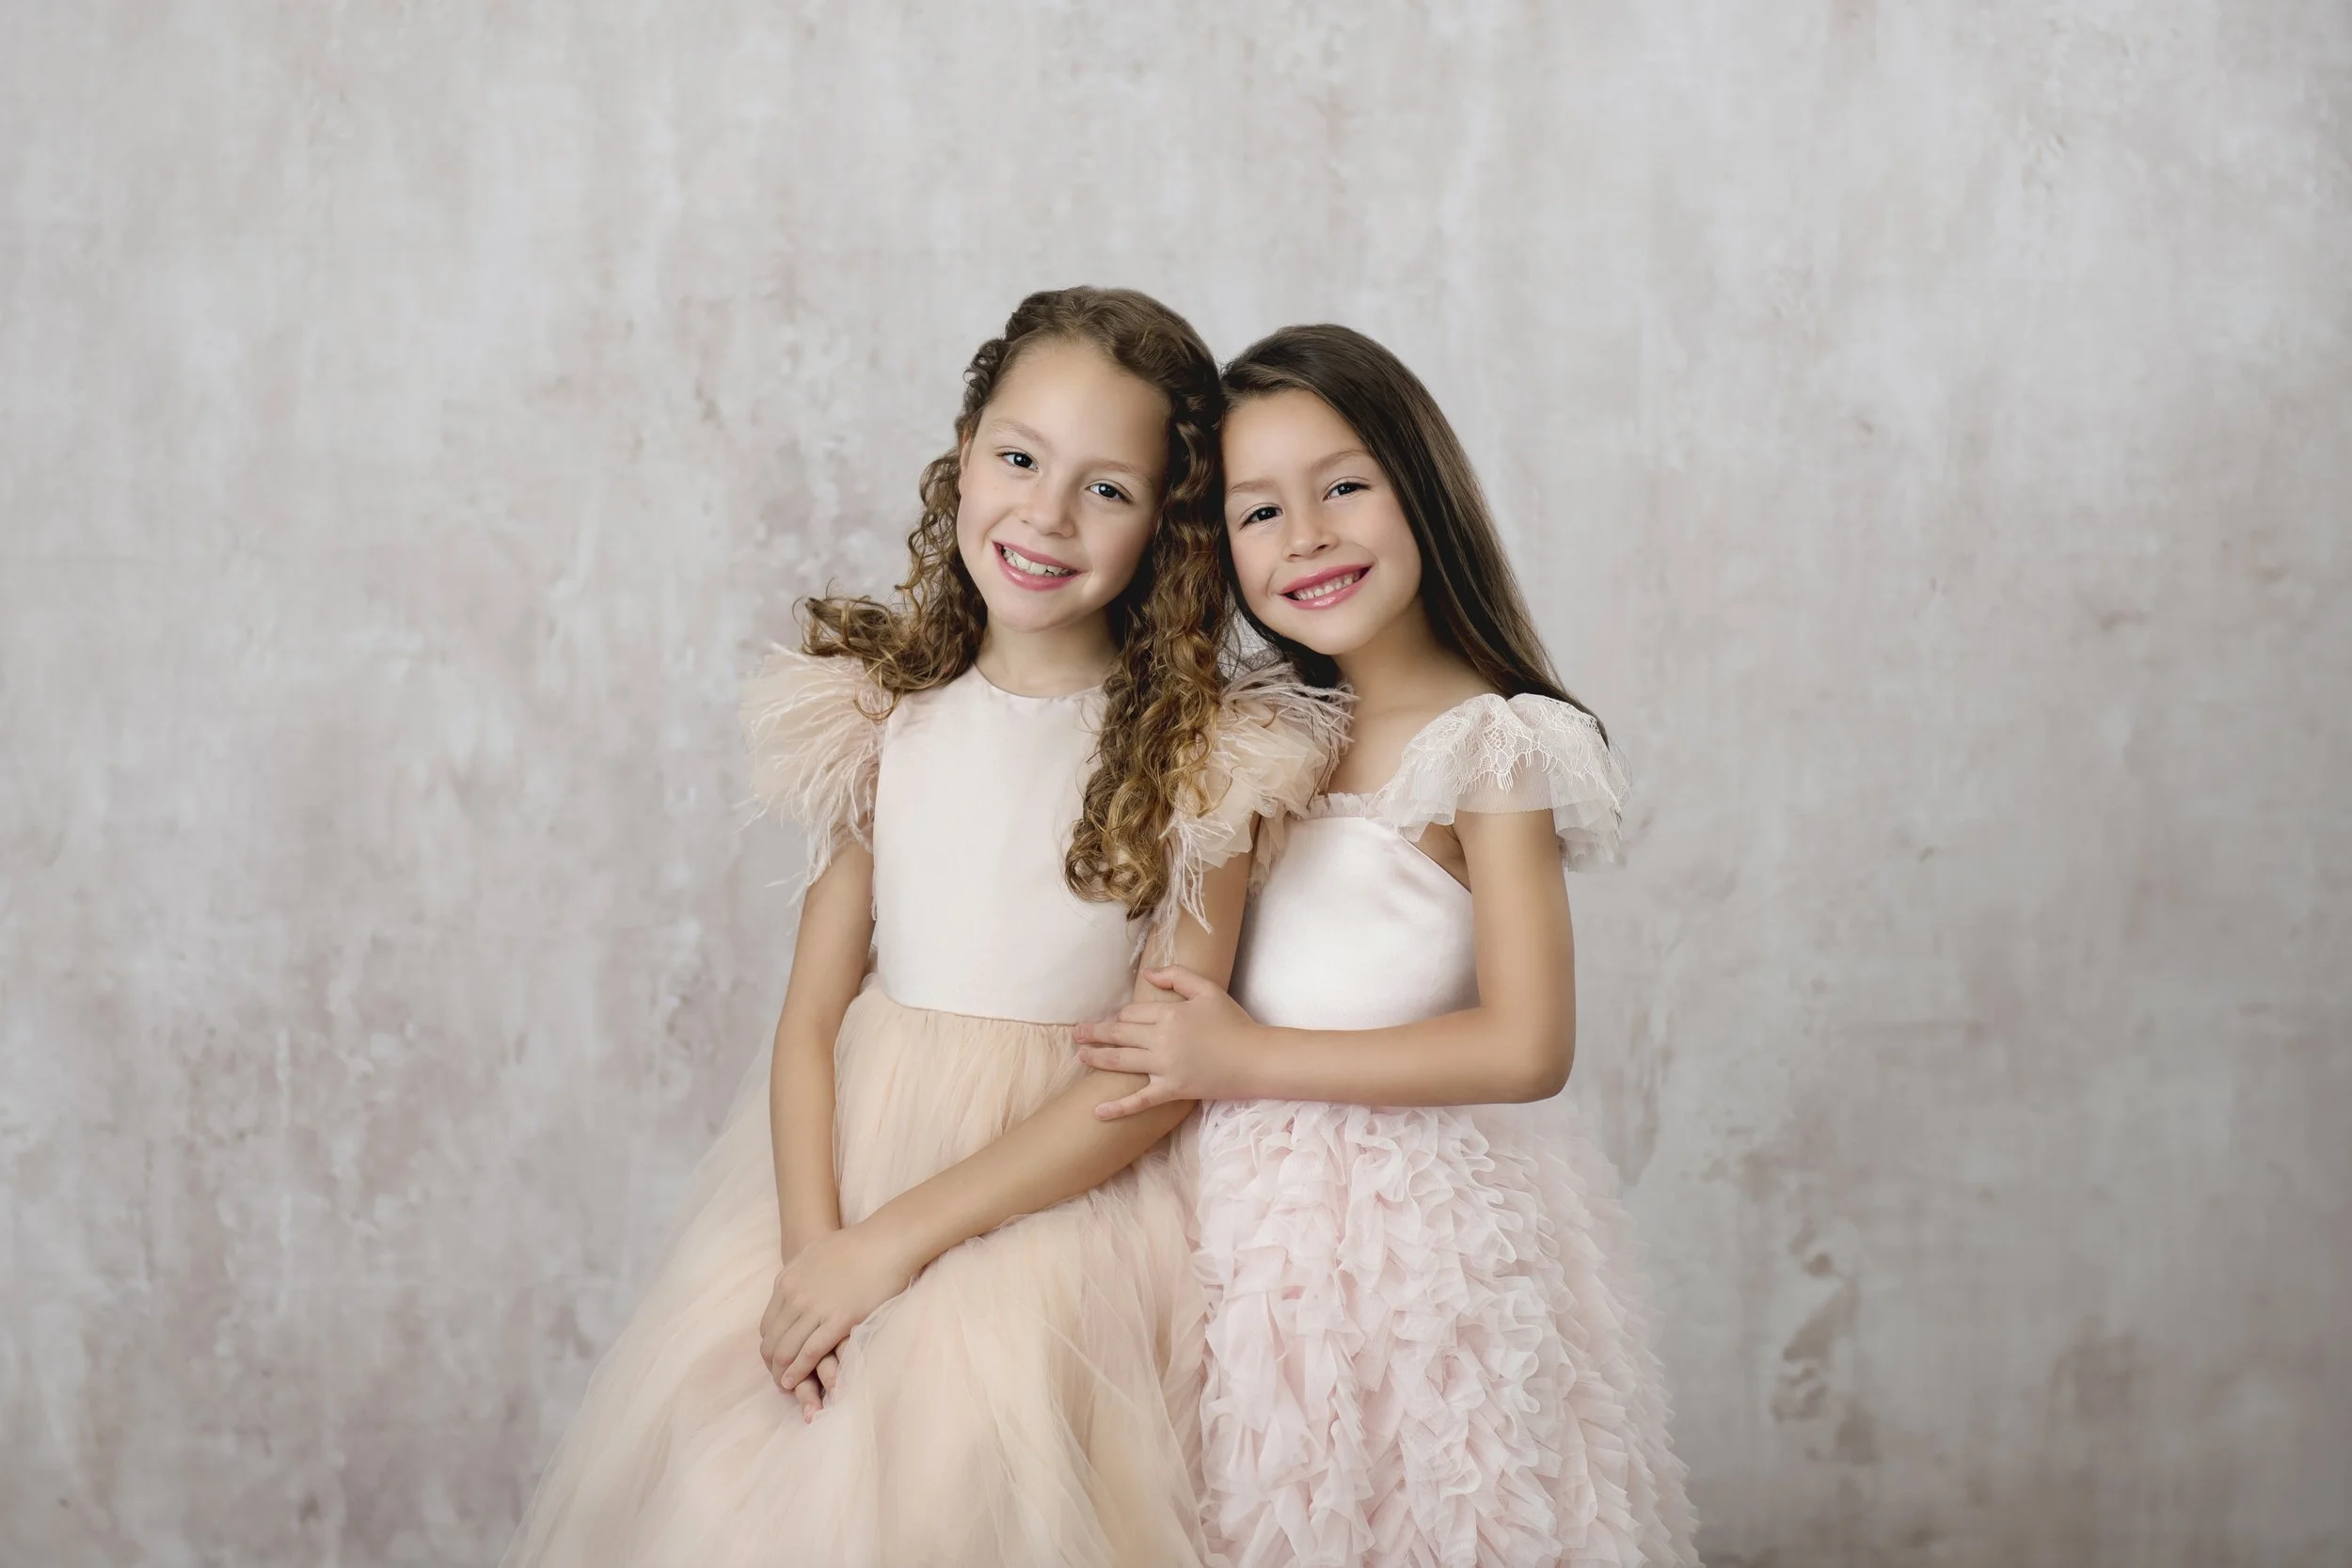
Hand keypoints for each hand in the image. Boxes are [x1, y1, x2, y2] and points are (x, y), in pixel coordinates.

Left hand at [760, 1220, 918, 1409]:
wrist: (886, 1242)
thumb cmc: (857, 1245)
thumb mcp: (814, 1252)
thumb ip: (799, 1272)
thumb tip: (793, 1282)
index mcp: (787, 1281)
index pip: (767, 1325)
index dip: (770, 1346)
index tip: (777, 1359)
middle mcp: (794, 1296)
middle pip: (772, 1340)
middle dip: (772, 1364)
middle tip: (778, 1379)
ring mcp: (815, 1309)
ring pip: (786, 1350)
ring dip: (781, 1372)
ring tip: (785, 1386)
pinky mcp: (838, 1320)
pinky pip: (809, 1353)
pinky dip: (797, 1371)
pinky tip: (794, 1382)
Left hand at [1073, 965, 1261, 1119]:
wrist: (1255, 1059)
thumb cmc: (1233, 1023)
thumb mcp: (1207, 990)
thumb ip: (1177, 976)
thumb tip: (1148, 975)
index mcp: (1169, 1015)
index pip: (1132, 1013)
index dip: (1122, 1016)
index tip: (1119, 1019)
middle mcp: (1161, 1041)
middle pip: (1119, 1035)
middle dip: (1094, 1033)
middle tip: (1076, 1033)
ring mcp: (1164, 1068)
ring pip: (1121, 1062)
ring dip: (1097, 1058)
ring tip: (1080, 1056)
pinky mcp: (1171, 1091)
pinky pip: (1139, 1101)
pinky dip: (1117, 1108)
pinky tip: (1097, 1112)